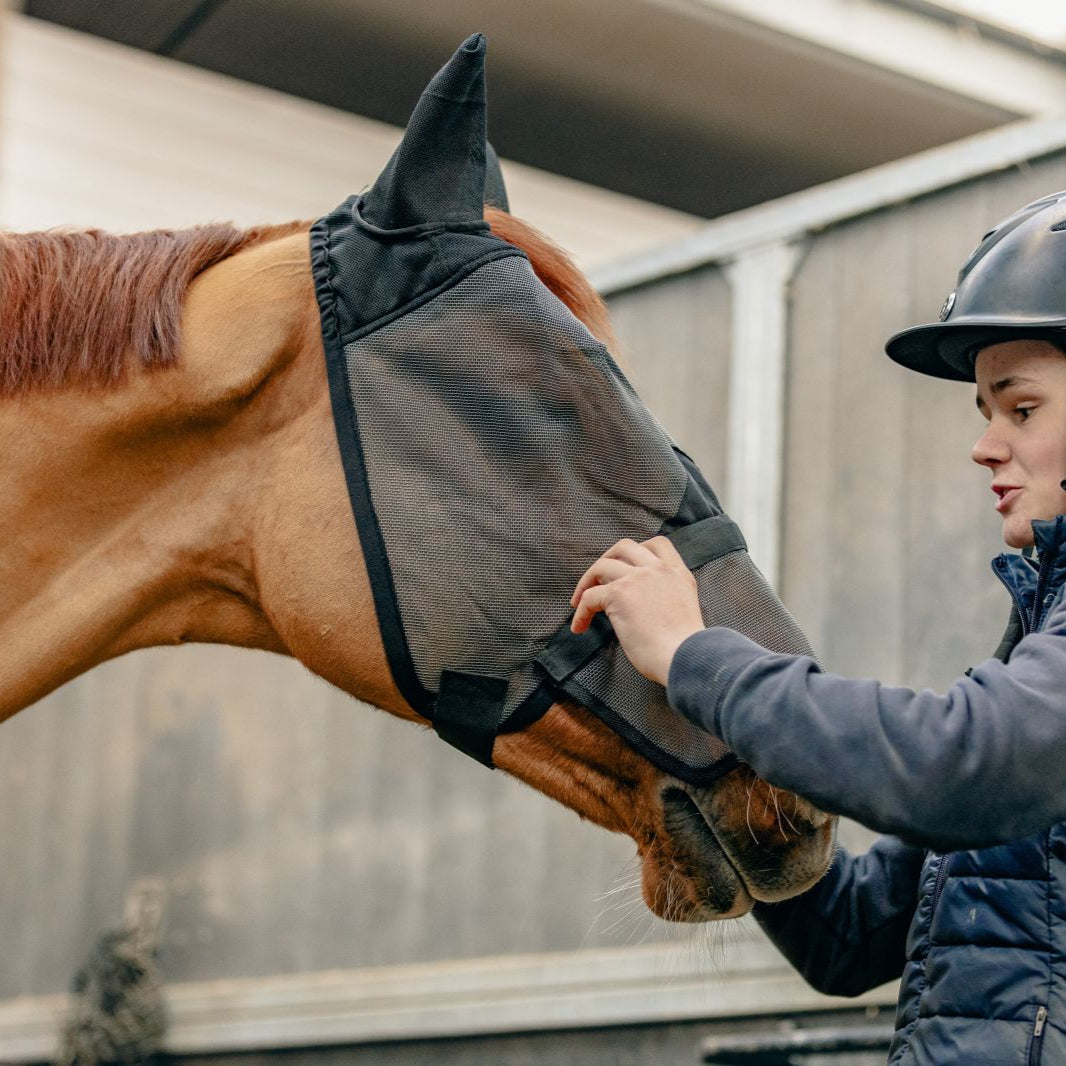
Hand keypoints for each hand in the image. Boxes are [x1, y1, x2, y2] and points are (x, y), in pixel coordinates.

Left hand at [570, 536, 703, 685]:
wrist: (684, 657)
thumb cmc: (684, 646)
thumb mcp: (682, 607)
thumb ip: (664, 594)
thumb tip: (637, 601)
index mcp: (677, 573)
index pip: (658, 544)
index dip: (637, 550)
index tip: (626, 565)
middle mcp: (658, 569)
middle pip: (624, 546)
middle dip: (606, 558)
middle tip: (597, 580)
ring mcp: (637, 578)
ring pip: (601, 565)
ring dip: (586, 582)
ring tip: (580, 602)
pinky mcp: (619, 593)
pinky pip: (589, 596)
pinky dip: (580, 611)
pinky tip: (580, 626)